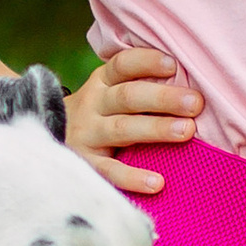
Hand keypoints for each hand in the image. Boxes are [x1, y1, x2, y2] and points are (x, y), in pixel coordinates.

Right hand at [64, 47, 202, 200]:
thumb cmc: (101, 113)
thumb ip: (141, 86)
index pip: (123, 65)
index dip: (147, 62)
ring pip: (122, 129)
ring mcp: (87, 134)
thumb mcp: (110, 92)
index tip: (173, 65)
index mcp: (103, 81)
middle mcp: (93, 104)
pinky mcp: (85, 164)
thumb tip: (193, 83)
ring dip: (156, 129)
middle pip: (128, 97)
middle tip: (195, 103)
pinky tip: (157, 182)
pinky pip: (109, 171)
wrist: (50, 138)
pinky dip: (132, 177)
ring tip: (187, 132)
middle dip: (164, 98)